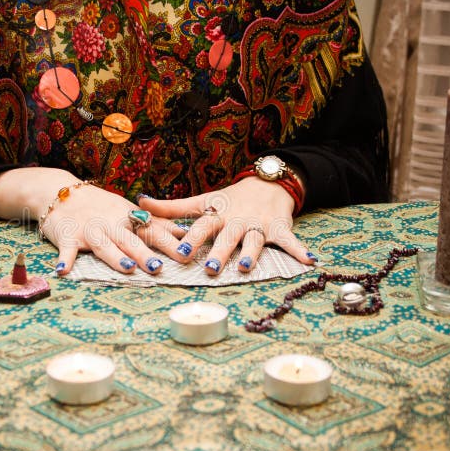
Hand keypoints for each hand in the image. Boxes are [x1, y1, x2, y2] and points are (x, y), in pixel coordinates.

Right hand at [0, 167, 183, 274]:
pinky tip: (63, 271)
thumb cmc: (101, 206)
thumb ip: (156, 223)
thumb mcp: (130, 210)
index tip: (188, 254)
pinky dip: (65, 259)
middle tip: (159, 267)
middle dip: (144, 253)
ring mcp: (90, 230)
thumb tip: (186, 232)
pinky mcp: (68, 237)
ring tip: (127, 268)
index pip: (153, 231)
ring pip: (103, 245)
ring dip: (114, 256)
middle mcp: (112, 224)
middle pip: (130, 240)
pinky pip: (67, 250)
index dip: (170, 242)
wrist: (61, 192)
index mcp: (129, 218)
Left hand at [138, 176, 316, 273]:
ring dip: (251, 253)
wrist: (267, 182)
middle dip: (219, 252)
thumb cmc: (229, 199)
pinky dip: (300, 250)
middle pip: (227, 237)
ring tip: (246, 267)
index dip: (191, 239)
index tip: (180, 253)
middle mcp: (237, 220)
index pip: (201, 227)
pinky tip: (311, 261)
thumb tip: (138, 204)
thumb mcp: (202, 201)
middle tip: (210, 268)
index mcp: (217, 215)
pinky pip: (290, 240)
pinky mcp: (280, 228)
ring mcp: (259, 225)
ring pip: (254, 241)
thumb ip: (171, 208)